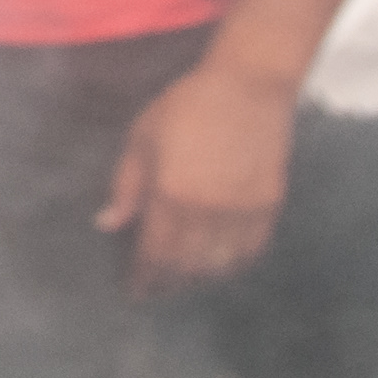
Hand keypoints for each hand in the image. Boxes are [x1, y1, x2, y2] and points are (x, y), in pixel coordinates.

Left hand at [99, 60, 293, 293]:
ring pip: (219, 263)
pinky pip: (250, 250)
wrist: (247, 87)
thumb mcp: (142, 139)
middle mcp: (208, 208)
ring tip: (184, 280)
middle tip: (157, 290)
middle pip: (186, 264)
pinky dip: (233, 264)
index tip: (135, 290)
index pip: (155, 251)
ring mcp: (242, 209)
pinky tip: (219, 265)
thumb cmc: (186, 107)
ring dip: (199, 277)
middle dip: (168, 282)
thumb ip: (126, 186)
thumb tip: (108, 224)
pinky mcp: (269, 205)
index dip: (144, 275)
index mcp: (171, 193)